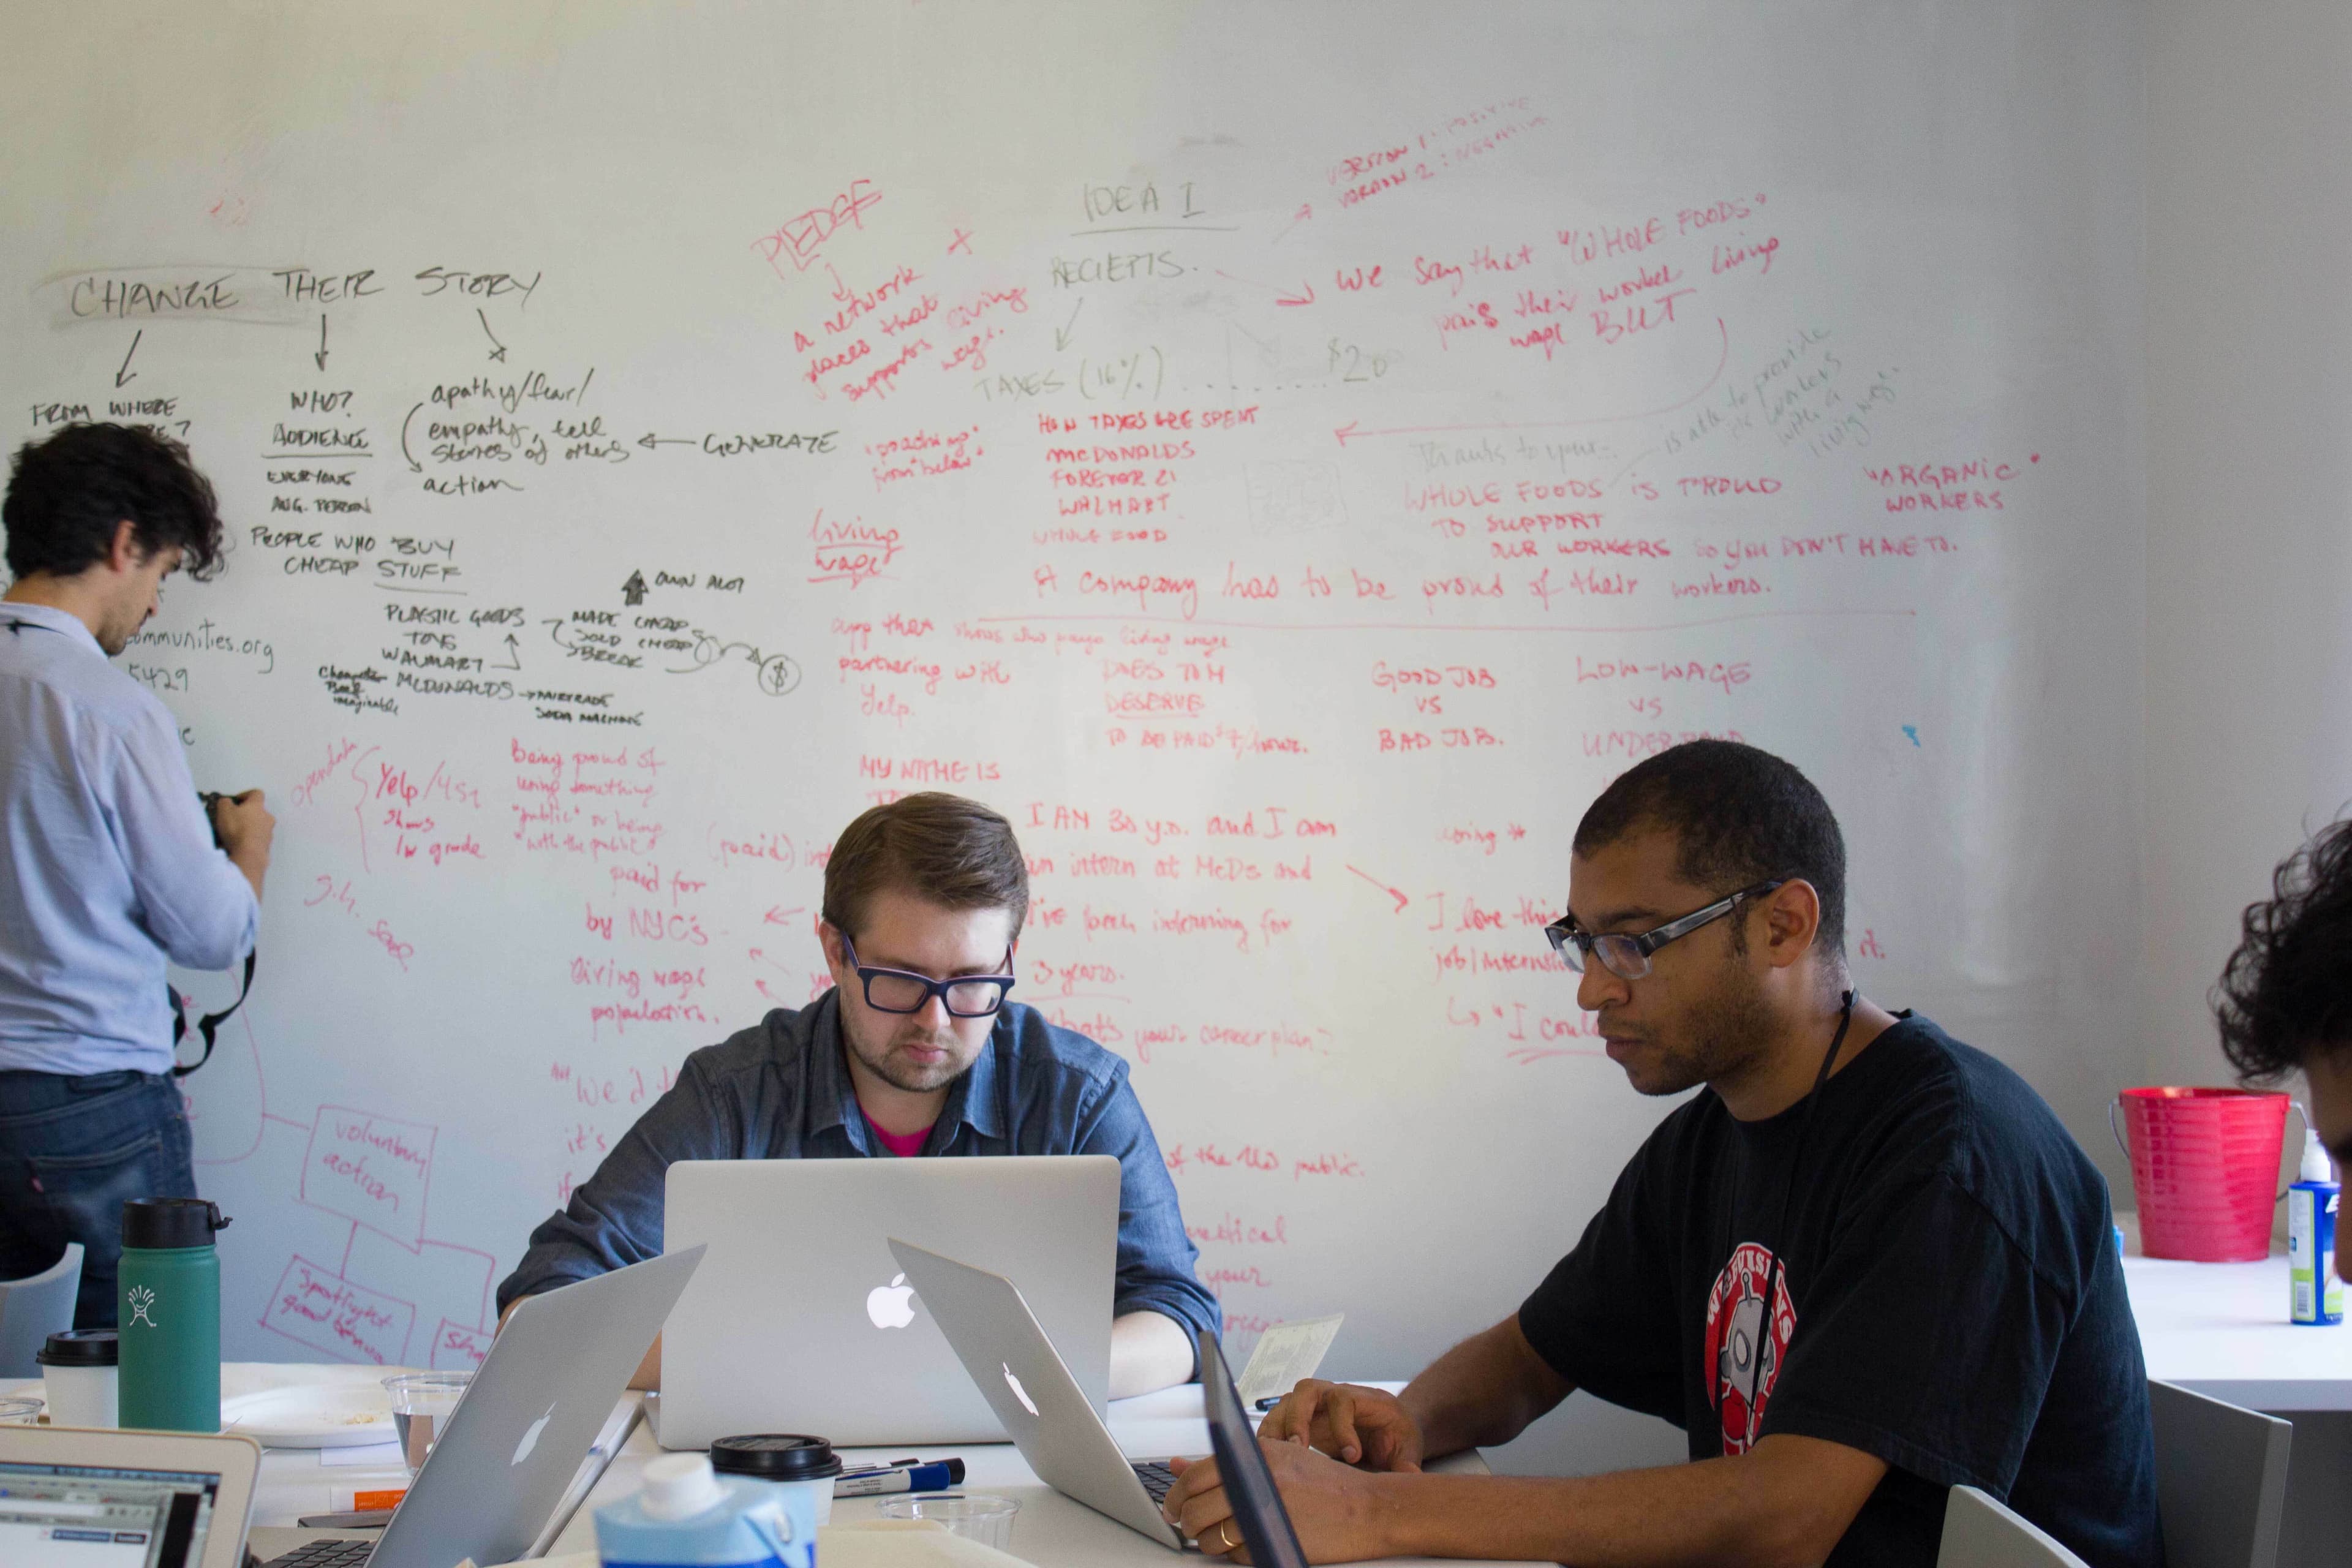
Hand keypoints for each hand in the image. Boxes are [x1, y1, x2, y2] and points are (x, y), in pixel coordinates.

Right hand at [212, 789, 274, 894]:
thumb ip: (225, 802)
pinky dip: (248, 841)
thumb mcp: (224, 810)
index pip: (257, 793)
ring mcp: (269, 833)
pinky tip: (236, 846)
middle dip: (246, 814)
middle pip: (258, 812)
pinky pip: (256, 841)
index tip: (235, 801)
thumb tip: (227, 802)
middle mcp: (268, 818)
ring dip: (247, 829)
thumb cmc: (236, 828)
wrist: (249, 854)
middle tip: (232, 819)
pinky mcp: (267, 847)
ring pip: (257, 827)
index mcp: (258, 806)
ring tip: (232, 835)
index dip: (245, 794)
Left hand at [1160, 1439, 1391, 1563]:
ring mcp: (1264, 1515)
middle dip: (1184, 1521)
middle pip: (1195, 1509)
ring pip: (1210, 1537)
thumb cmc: (1322, 1483)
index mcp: (1254, 1455)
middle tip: (1186, 1523)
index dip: (1174, 1494)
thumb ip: (1223, 1461)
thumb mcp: (1275, 1458)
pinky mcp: (1272, 1543)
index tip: (1170, 1504)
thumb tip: (1175, 1466)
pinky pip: (1234, 1555)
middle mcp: (1256, 1482)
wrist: (1364, 1508)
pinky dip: (1232, 1552)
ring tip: (1214, 1534)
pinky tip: (1243, 1541)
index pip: (1194, 1477)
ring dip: (1205, 1540)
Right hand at [1258, 1380, 1422, 1471]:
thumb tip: (1410, 1478)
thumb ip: (1407, 1462)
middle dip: (1298, 1418)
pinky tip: (1269, 1458)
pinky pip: (1278, 1418)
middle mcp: (1335, 1396)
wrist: (1388, 1426)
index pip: (1344, 1401)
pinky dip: (1270, 1434)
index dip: (1343, 1427)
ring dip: (1278, 1426)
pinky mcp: (1302, 1419)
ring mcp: (1315, 1406)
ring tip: (1275, 1456)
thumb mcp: (1408, 1447)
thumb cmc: (1396, 1433)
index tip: (1351, 1457)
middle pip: (1308, 1390)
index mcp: (1364, 1399)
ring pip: (1288, 1402)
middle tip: (1298, 1448)